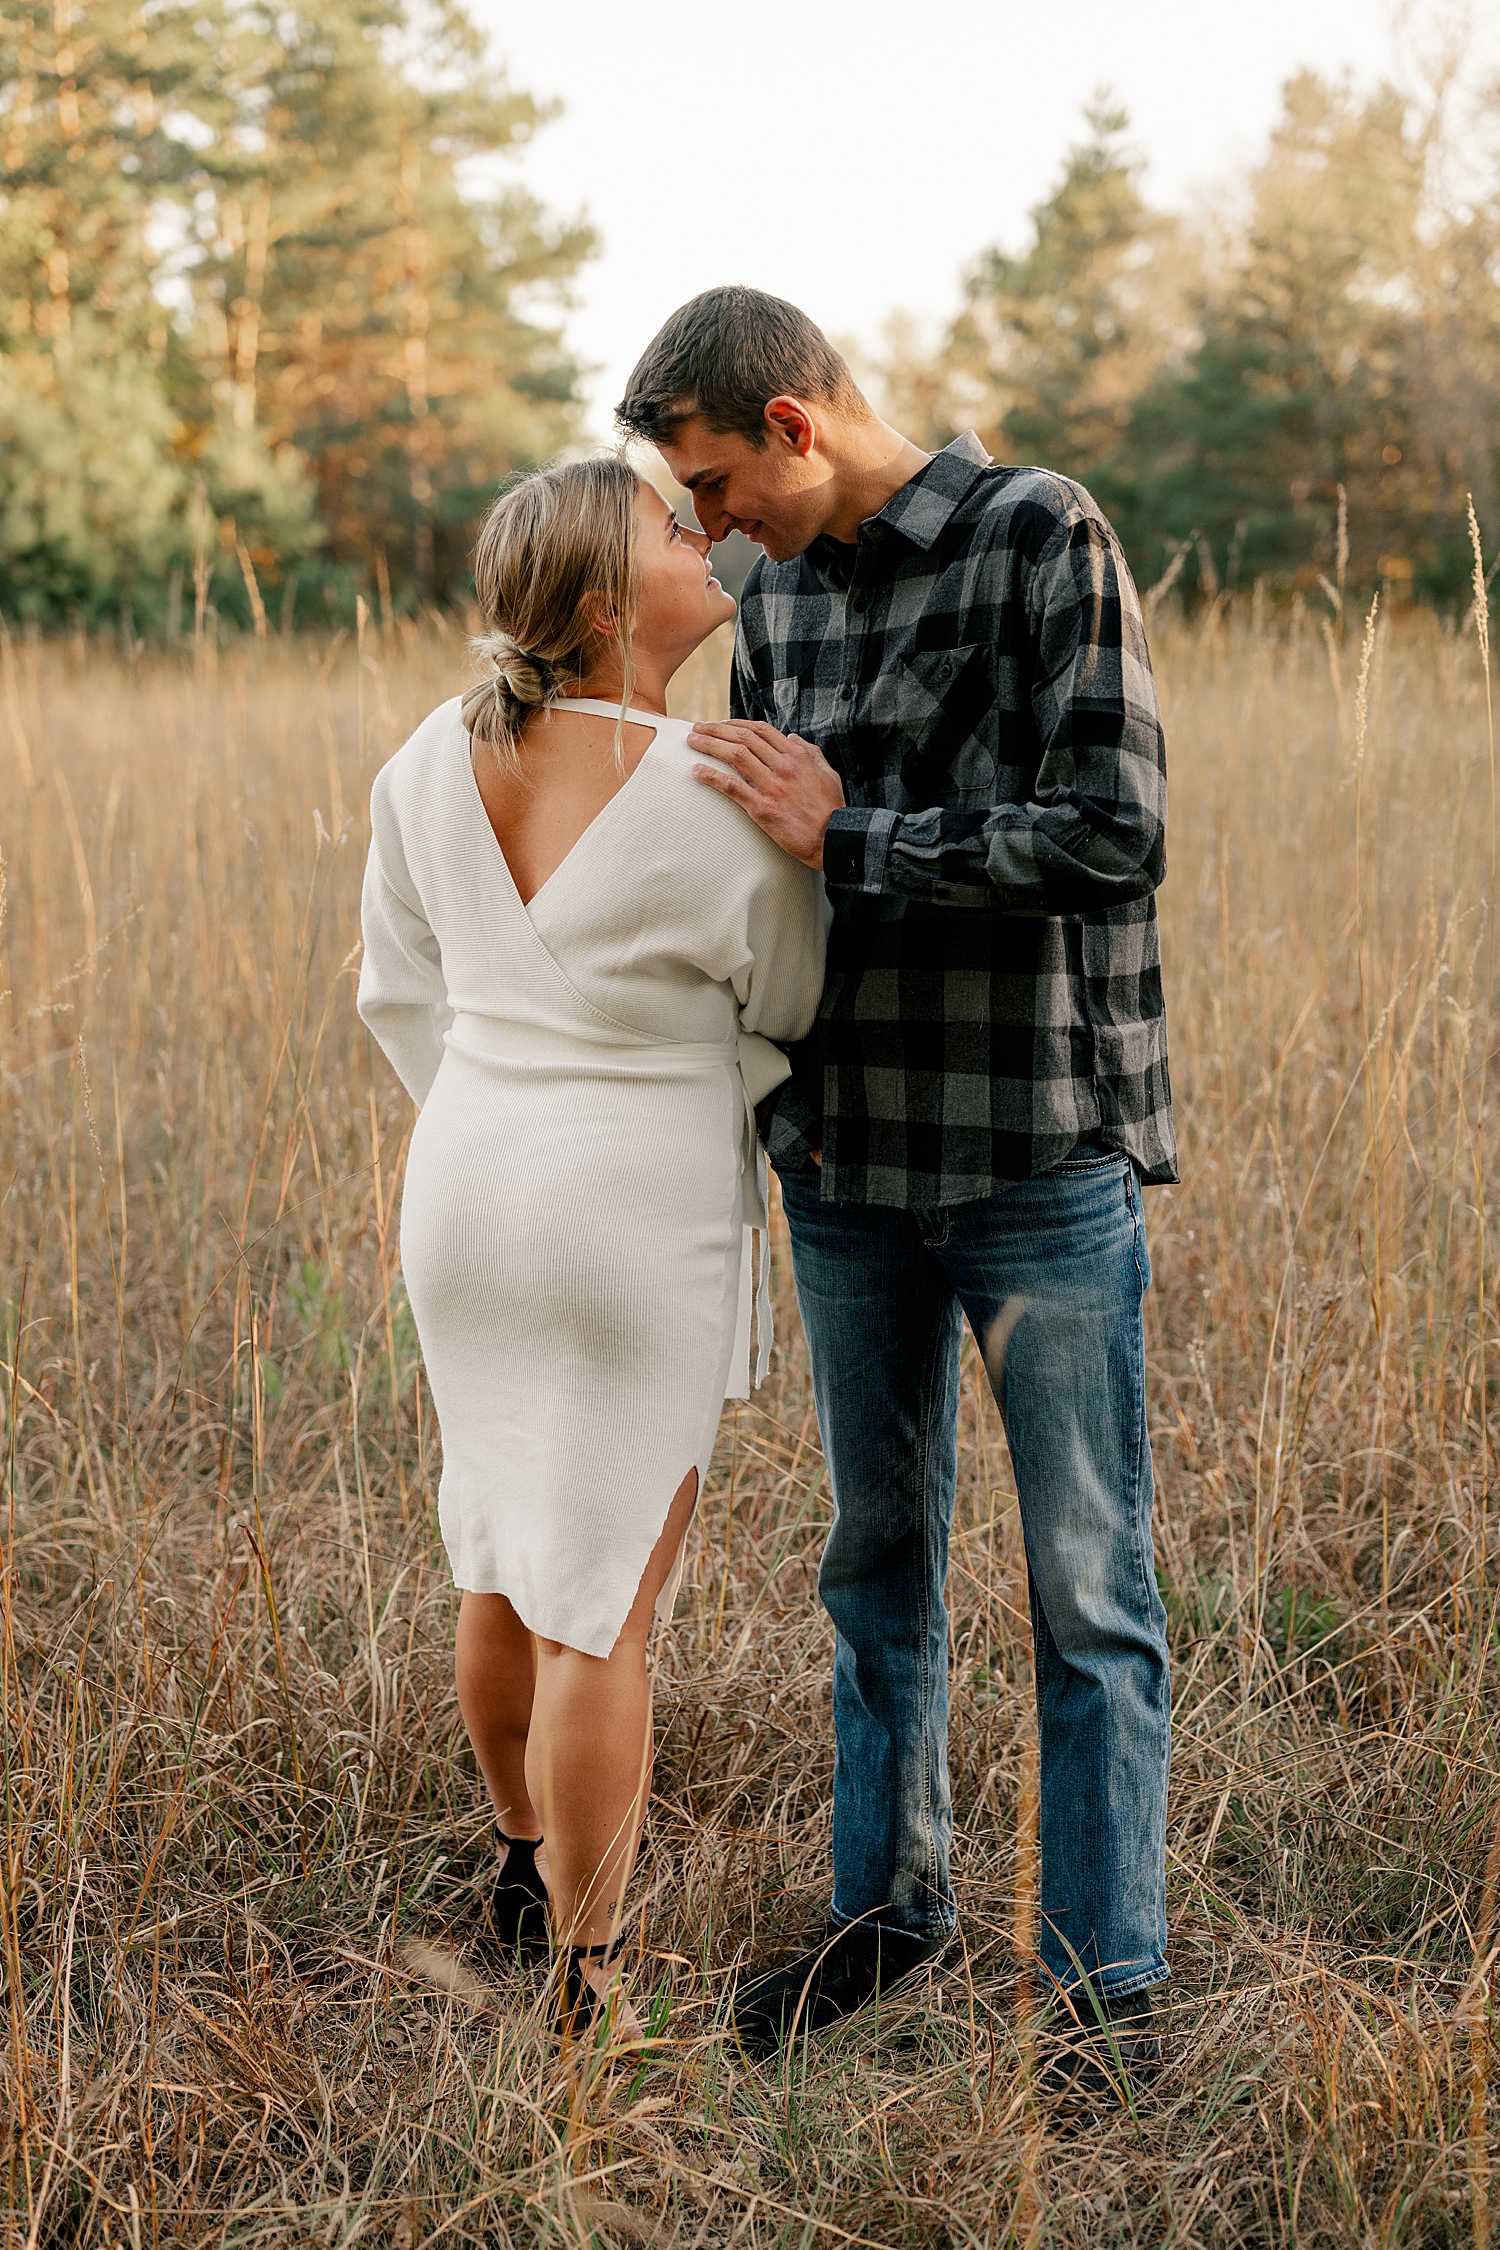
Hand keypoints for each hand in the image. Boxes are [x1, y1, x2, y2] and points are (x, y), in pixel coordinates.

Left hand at [688, 720, 844, 869]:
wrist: (834, 839)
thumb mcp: (828, 772)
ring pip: (734, 755)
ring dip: (709, 745)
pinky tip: (696, 771)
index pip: (761, 730)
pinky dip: (711, 776)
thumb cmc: (832, 808)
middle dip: (716, 729)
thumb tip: (792, 738)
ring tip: (692, 741)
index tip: (722, 724)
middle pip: (743, 737)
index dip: (737, 724)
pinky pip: (731, 786)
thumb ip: (810, 752)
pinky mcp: (762, 807)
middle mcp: (783, 766)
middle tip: (698, 727)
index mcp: (798, 756)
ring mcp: (772, 786)